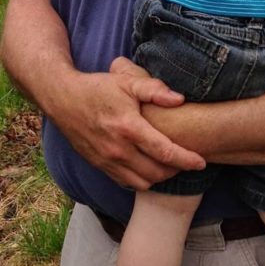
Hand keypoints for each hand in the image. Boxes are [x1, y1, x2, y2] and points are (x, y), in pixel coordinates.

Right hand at [52, 58, 205, 190]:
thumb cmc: (97, 88)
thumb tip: (180, 99)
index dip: (187, 159)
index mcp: (128, 127)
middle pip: (158, 172)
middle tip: (185, 159)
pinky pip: (127, 183)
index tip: (201, 161)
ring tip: (167, 163)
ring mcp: (107, 160)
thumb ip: (154, 89)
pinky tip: (147, 166)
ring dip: (159, 176)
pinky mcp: (100, 166)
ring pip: (144, 182)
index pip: (165, 151)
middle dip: (176, 169)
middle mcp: (118, 149)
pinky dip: (142, 179)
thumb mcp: (126, 82)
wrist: (63, 99)